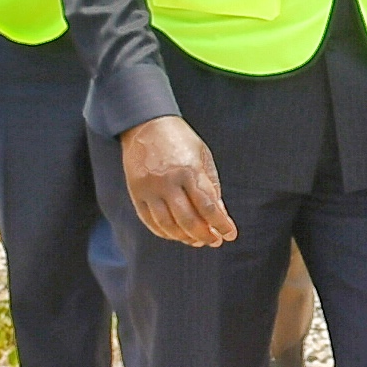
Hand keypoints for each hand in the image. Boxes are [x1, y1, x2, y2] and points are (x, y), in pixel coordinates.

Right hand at [121, 116, 234, 246]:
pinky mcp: (136, 193)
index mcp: (189, 171)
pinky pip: (149, 221)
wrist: (146, 125)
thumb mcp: (203, 157)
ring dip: (184, 238)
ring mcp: (149, 189)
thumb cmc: (181, 140)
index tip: (230, 235)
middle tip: (215, 241)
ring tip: (197, 241)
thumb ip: (211, 187)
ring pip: (167, 225)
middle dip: (204, 235)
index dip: (221, 224)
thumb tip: (220, 216)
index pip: (208, 206)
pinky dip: (164, 232)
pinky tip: (177, 235)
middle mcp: (168, 182)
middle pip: (188, 220)